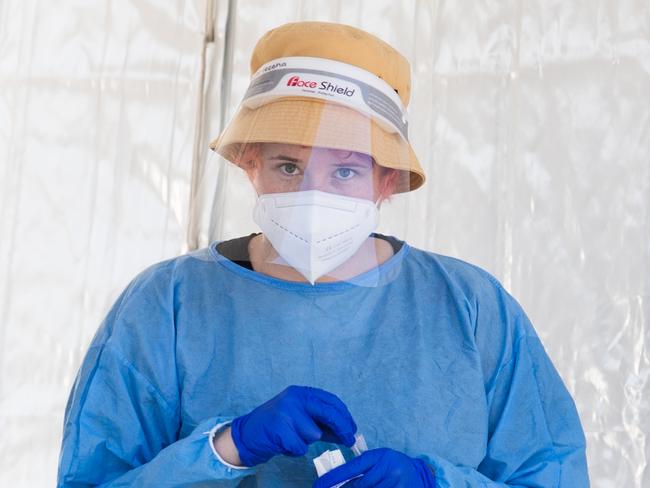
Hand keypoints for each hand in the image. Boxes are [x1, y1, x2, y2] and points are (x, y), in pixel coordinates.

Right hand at [231, 385, 356, 466]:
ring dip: (305, 442)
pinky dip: (294, 451)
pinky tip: (283, 445)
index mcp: (301, 393)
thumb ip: (324, 425)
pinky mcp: (279, 429)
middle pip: (328, 412)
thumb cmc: (278, 428)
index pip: (330, 400)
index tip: (353, 429)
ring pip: (313, 434)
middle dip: (342, 428)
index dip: (345, 415)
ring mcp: (285, 412)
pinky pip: (300, 447)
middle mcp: (294, 398)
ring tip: (291, 438)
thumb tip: (348, 433)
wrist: (247, 436)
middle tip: (350, 440)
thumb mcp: (302, 421)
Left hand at [313, 448, 435, 487]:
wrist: (418, 474)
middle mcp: (387, 470)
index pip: (351, 468)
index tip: (318, 485)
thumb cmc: (392, 465)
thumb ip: (361, 468)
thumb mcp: (378, 460)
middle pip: (358, 486)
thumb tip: (336, 482)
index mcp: (379, 457)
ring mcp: (395, 484)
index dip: (333, 478)